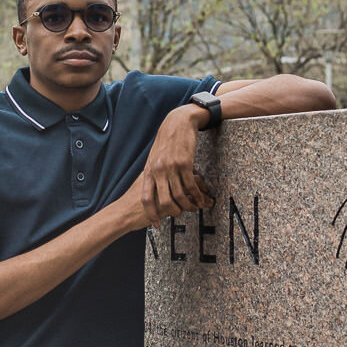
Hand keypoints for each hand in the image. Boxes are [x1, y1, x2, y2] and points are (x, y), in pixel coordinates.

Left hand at [138, 105, 214, 223]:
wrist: (177, 122)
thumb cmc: (166, 141)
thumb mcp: (154, 157)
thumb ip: (153, 173)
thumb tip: (153, 190)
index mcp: (149, 171)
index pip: (146, 197)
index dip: (151, 213)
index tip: (156, 224)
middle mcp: (158, 170)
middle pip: (164, 201)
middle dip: (173, 212)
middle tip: (180, 215)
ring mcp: (171, 167)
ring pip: (180, 195)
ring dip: (188, 205)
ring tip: (194, 208)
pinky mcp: (185, 163)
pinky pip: (191, 185)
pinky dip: (197, 195)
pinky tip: (200, 199)